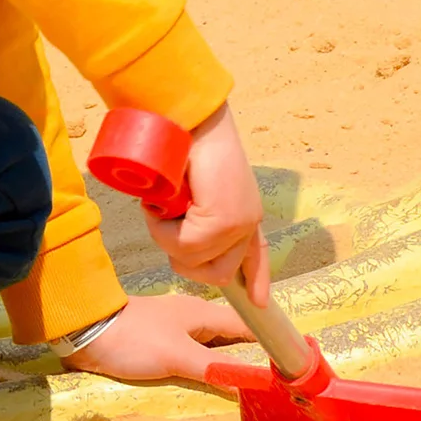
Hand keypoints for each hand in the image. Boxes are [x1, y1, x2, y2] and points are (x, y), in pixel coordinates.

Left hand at [60, 293, 254, 382]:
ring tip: (246, 379)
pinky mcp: (161, 339)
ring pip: (214, 342)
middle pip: (232, 334)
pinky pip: (196, 349)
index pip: (248, 325)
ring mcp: (177, 327)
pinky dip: (208, 361)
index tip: (287, 358)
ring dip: (229, 357)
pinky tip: (208, 375)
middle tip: (270, 374)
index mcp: (204, 312)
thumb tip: (253, 379)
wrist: (86, 331)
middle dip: (251, 351)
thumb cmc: (135, 340)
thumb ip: (215, 368)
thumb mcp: (177, 357)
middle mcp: (195, 315)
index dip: (268, 340)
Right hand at [142, 101, 270, 305]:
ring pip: (192, 262)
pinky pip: (182, 246)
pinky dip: (163, 229)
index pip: (255, 254)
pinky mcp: (223, 221)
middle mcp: (247, 221)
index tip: (257, 302)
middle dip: (183, 259)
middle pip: (216, 274)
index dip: (255, 279)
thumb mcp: (196, 189)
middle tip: (167, 223)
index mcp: (244, 212)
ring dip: (168, 239)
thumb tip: (187, 242)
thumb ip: (199, 215)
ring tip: (165, 203)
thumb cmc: (184, 147)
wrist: (188, 118)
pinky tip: (165, 201)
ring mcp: (238, 223)